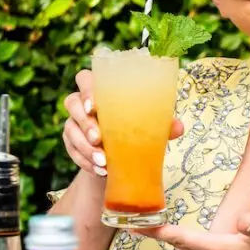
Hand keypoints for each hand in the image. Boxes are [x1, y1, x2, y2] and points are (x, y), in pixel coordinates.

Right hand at [62, 69, 182, 177]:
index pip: (85, 79)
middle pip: (72, 102)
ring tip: (103, 161)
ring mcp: (74, 123)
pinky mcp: (71, 143)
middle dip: (85, 122)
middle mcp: (83, 104)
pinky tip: (99, 170)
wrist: (121, 158)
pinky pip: (72, 151)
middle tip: (99, 138)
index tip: (95, 106)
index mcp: (102, 90)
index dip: (87, 90)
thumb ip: (161, 125)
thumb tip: (179, 127)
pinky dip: (85, 161)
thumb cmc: (135, 131)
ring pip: (70, 130)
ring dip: (85, 147)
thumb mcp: (148, 127)